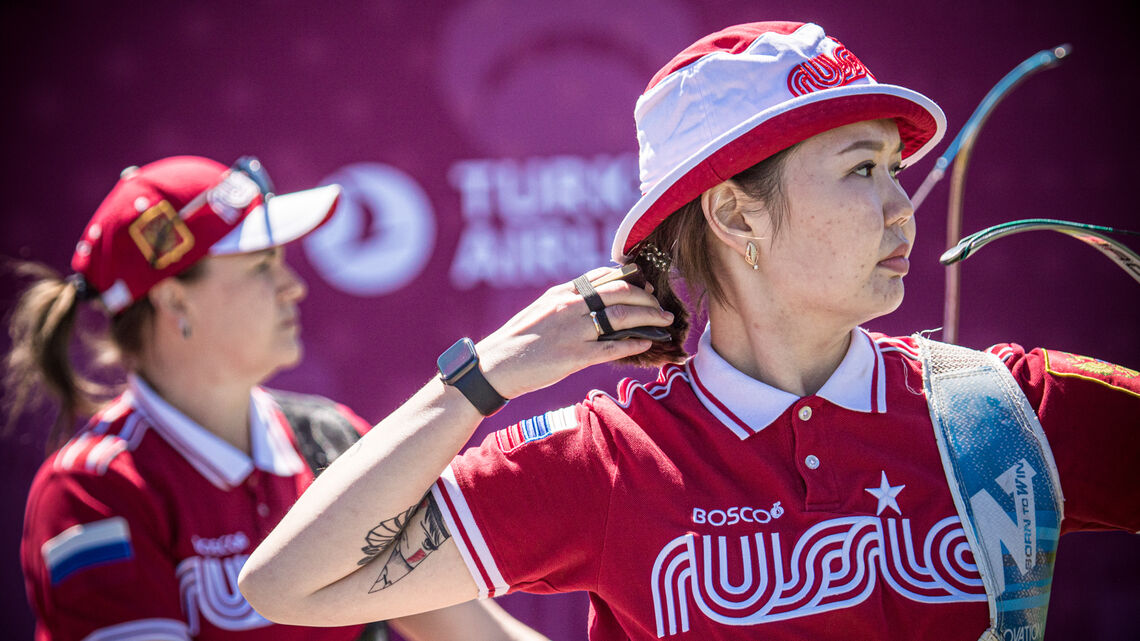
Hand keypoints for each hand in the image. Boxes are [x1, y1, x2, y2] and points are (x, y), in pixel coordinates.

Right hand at [475, 267, 674, 398]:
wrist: (496, 366)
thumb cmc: (517, 341)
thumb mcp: (540, 311)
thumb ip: (566, 303)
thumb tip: (591, 302)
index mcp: (562, 293)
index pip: (603, 276)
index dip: (629, 278)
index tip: (645, 283)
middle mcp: (570, 306)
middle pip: (619, 292)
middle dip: (647, 297)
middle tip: (661, 306)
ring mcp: (573, 331)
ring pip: (622, 316)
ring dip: (649, 317)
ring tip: (664, 322)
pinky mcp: (575, 356)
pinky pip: (613, 347)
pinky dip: (635, 343)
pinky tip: (649, 343)